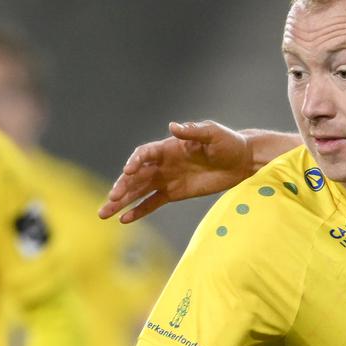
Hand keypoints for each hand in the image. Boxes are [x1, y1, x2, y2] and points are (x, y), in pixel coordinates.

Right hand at [98, 122, 255, 223]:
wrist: (241, 162)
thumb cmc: (228, 143)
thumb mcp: (213, 134)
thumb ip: (193, 131)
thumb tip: (174, 126)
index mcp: (168, 147)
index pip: (144, 154)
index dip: (135, 162)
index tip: (127, 172)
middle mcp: (162, 163)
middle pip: (136, 176)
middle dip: (122, 187)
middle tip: (111, 199)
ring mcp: (166, 179)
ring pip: (138, 191)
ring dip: (122, 201)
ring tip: (104, 213)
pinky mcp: (173, 193)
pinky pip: (152, 203)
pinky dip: (138, 211)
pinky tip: (124, 219)